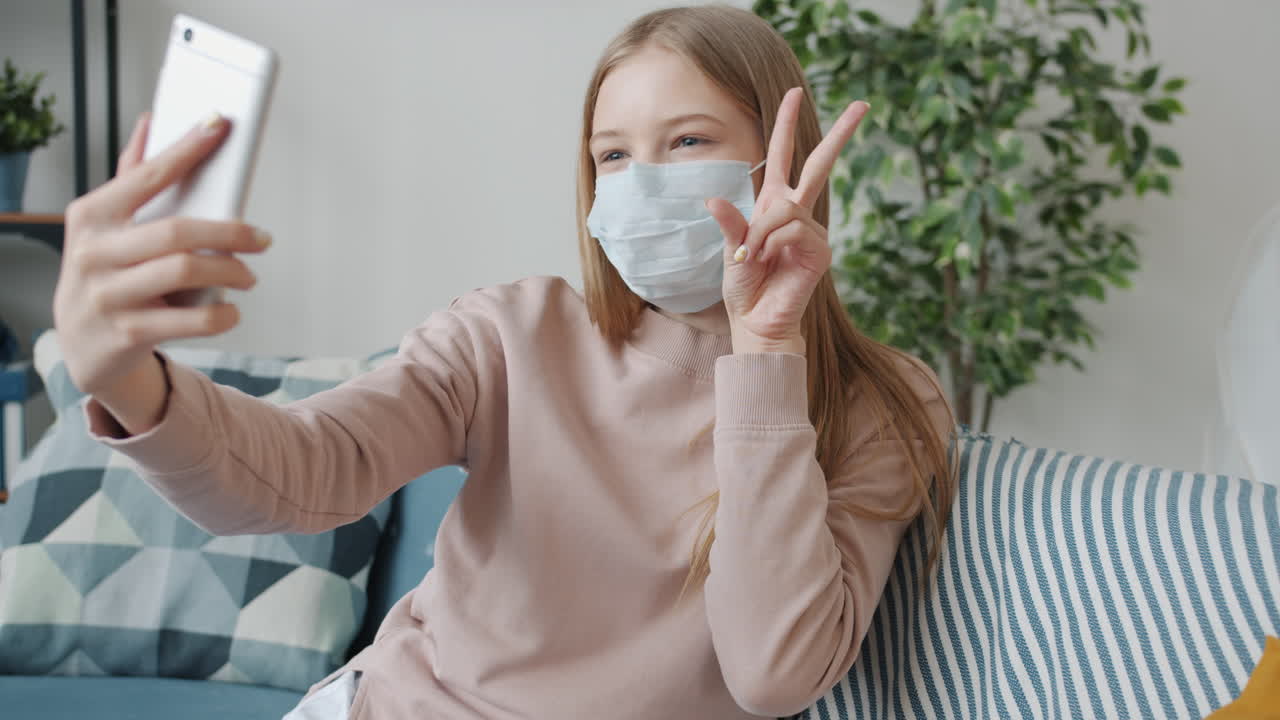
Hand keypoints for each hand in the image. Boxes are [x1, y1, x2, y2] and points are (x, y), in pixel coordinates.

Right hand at [53, 111, 269, 400]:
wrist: (83, 343)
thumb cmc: (106, 273)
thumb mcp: (106, 226)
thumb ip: (131, 176)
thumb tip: (152, 123)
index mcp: (92, 216)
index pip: (146, 176)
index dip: (185, 150)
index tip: (219, 126)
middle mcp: (94, 253)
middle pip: (177, 232)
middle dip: (230, 232)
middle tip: (261, 239)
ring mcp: (108, 295)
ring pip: (185, 273)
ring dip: (231, 272)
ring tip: (248, 275)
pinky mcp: (128, 333)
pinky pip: (191, 320)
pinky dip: (222, 315)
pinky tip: (231, 310)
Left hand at [706, 88, 867, 354]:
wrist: (756, 321)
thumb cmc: (744, 288)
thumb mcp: (729, 251)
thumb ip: (730, 224)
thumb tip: (714, 198)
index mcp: (773, 206)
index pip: (783, 157)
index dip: (786, 125)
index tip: (795, 92)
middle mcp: (796, 213)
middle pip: (820, 164)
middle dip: (840, 134)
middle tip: (863, 104)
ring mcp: (811, 232)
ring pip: (787, 207)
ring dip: (760, 231)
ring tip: (750, 256)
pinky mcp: (819, 251)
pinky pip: (792, 229)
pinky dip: (769, 242)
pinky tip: (764, 260)